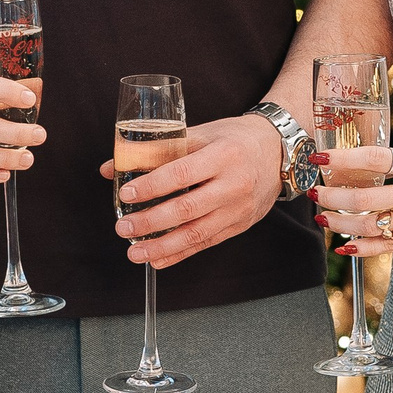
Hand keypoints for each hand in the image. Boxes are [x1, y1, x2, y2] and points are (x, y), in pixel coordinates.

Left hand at [103, 112, 279, 268]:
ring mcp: (238, 209)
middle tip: (124, 227)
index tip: (127, 194)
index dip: (152, 186)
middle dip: (151, 222)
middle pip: (187, 209)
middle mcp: (234, 184)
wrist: (279, 153)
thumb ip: (158, 148)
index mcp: (224, 155)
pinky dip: (180, 254)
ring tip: (135, 252)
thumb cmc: (236, 139)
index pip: (182, 173)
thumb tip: (113, 166)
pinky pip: (206, 244)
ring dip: (162, 247)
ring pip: (196, 234)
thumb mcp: (203, 133)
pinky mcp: (239, 226)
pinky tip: (158, 259)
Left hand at [315, 143, 392, 250]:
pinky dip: (361, 248)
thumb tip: (364, 162)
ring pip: (371, 226)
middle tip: (314, 192)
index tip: (320, 158)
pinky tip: (343, 245)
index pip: (374, 159)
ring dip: (340, 222)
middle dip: (332, 196)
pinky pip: (387, 246)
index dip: (343, 159)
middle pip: (365, 198)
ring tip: (322, 217)